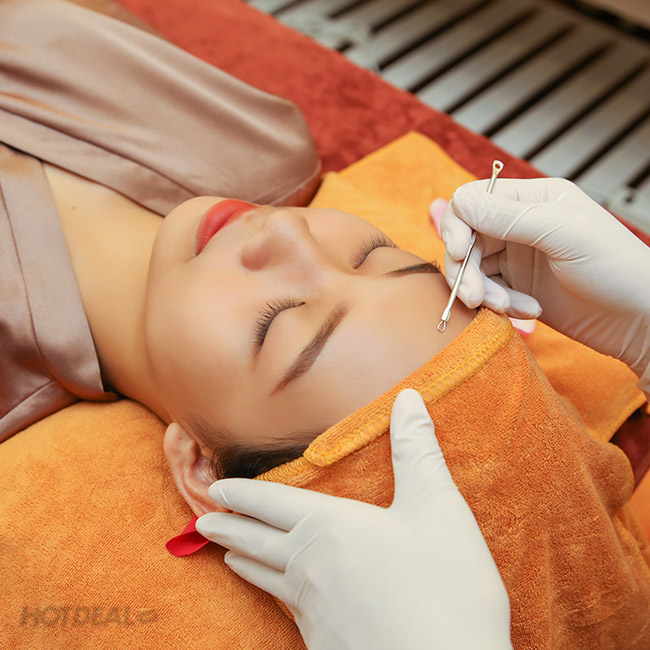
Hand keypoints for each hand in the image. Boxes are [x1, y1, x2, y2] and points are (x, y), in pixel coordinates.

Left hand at [196, 389, 511, 649]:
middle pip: (258, 542)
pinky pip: (287, 612)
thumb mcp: (437, 507)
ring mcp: (313, 611)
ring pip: (268, 580)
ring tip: (228, 557)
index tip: (215, 490)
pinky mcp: (324, 645)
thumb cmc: (445, 588)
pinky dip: (274, 598)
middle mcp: (310, 567)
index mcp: (329, 527)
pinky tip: (281, 603)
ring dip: (245, 563)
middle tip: (201, 522)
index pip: (272, 503)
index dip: (242, 494)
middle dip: (229, 529)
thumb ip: (417, 450)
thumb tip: (408, 397)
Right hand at [437, 178, 649, 388]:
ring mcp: (516, 257)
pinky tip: (528, 312)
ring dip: (483, 292)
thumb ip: (508, 216)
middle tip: (477, 297)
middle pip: (465, 240)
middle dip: (466, 270)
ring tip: (508, 308)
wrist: (638, 318)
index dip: (457, 226)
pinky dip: (500, 306)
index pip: (472, 202)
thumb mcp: (562, 233)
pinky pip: (488, 293)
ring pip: (472, 270)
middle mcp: (519, 225)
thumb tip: (459, 202)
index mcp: (532, 199)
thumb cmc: (615, 267)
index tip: (458, 252)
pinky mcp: (517, 287)